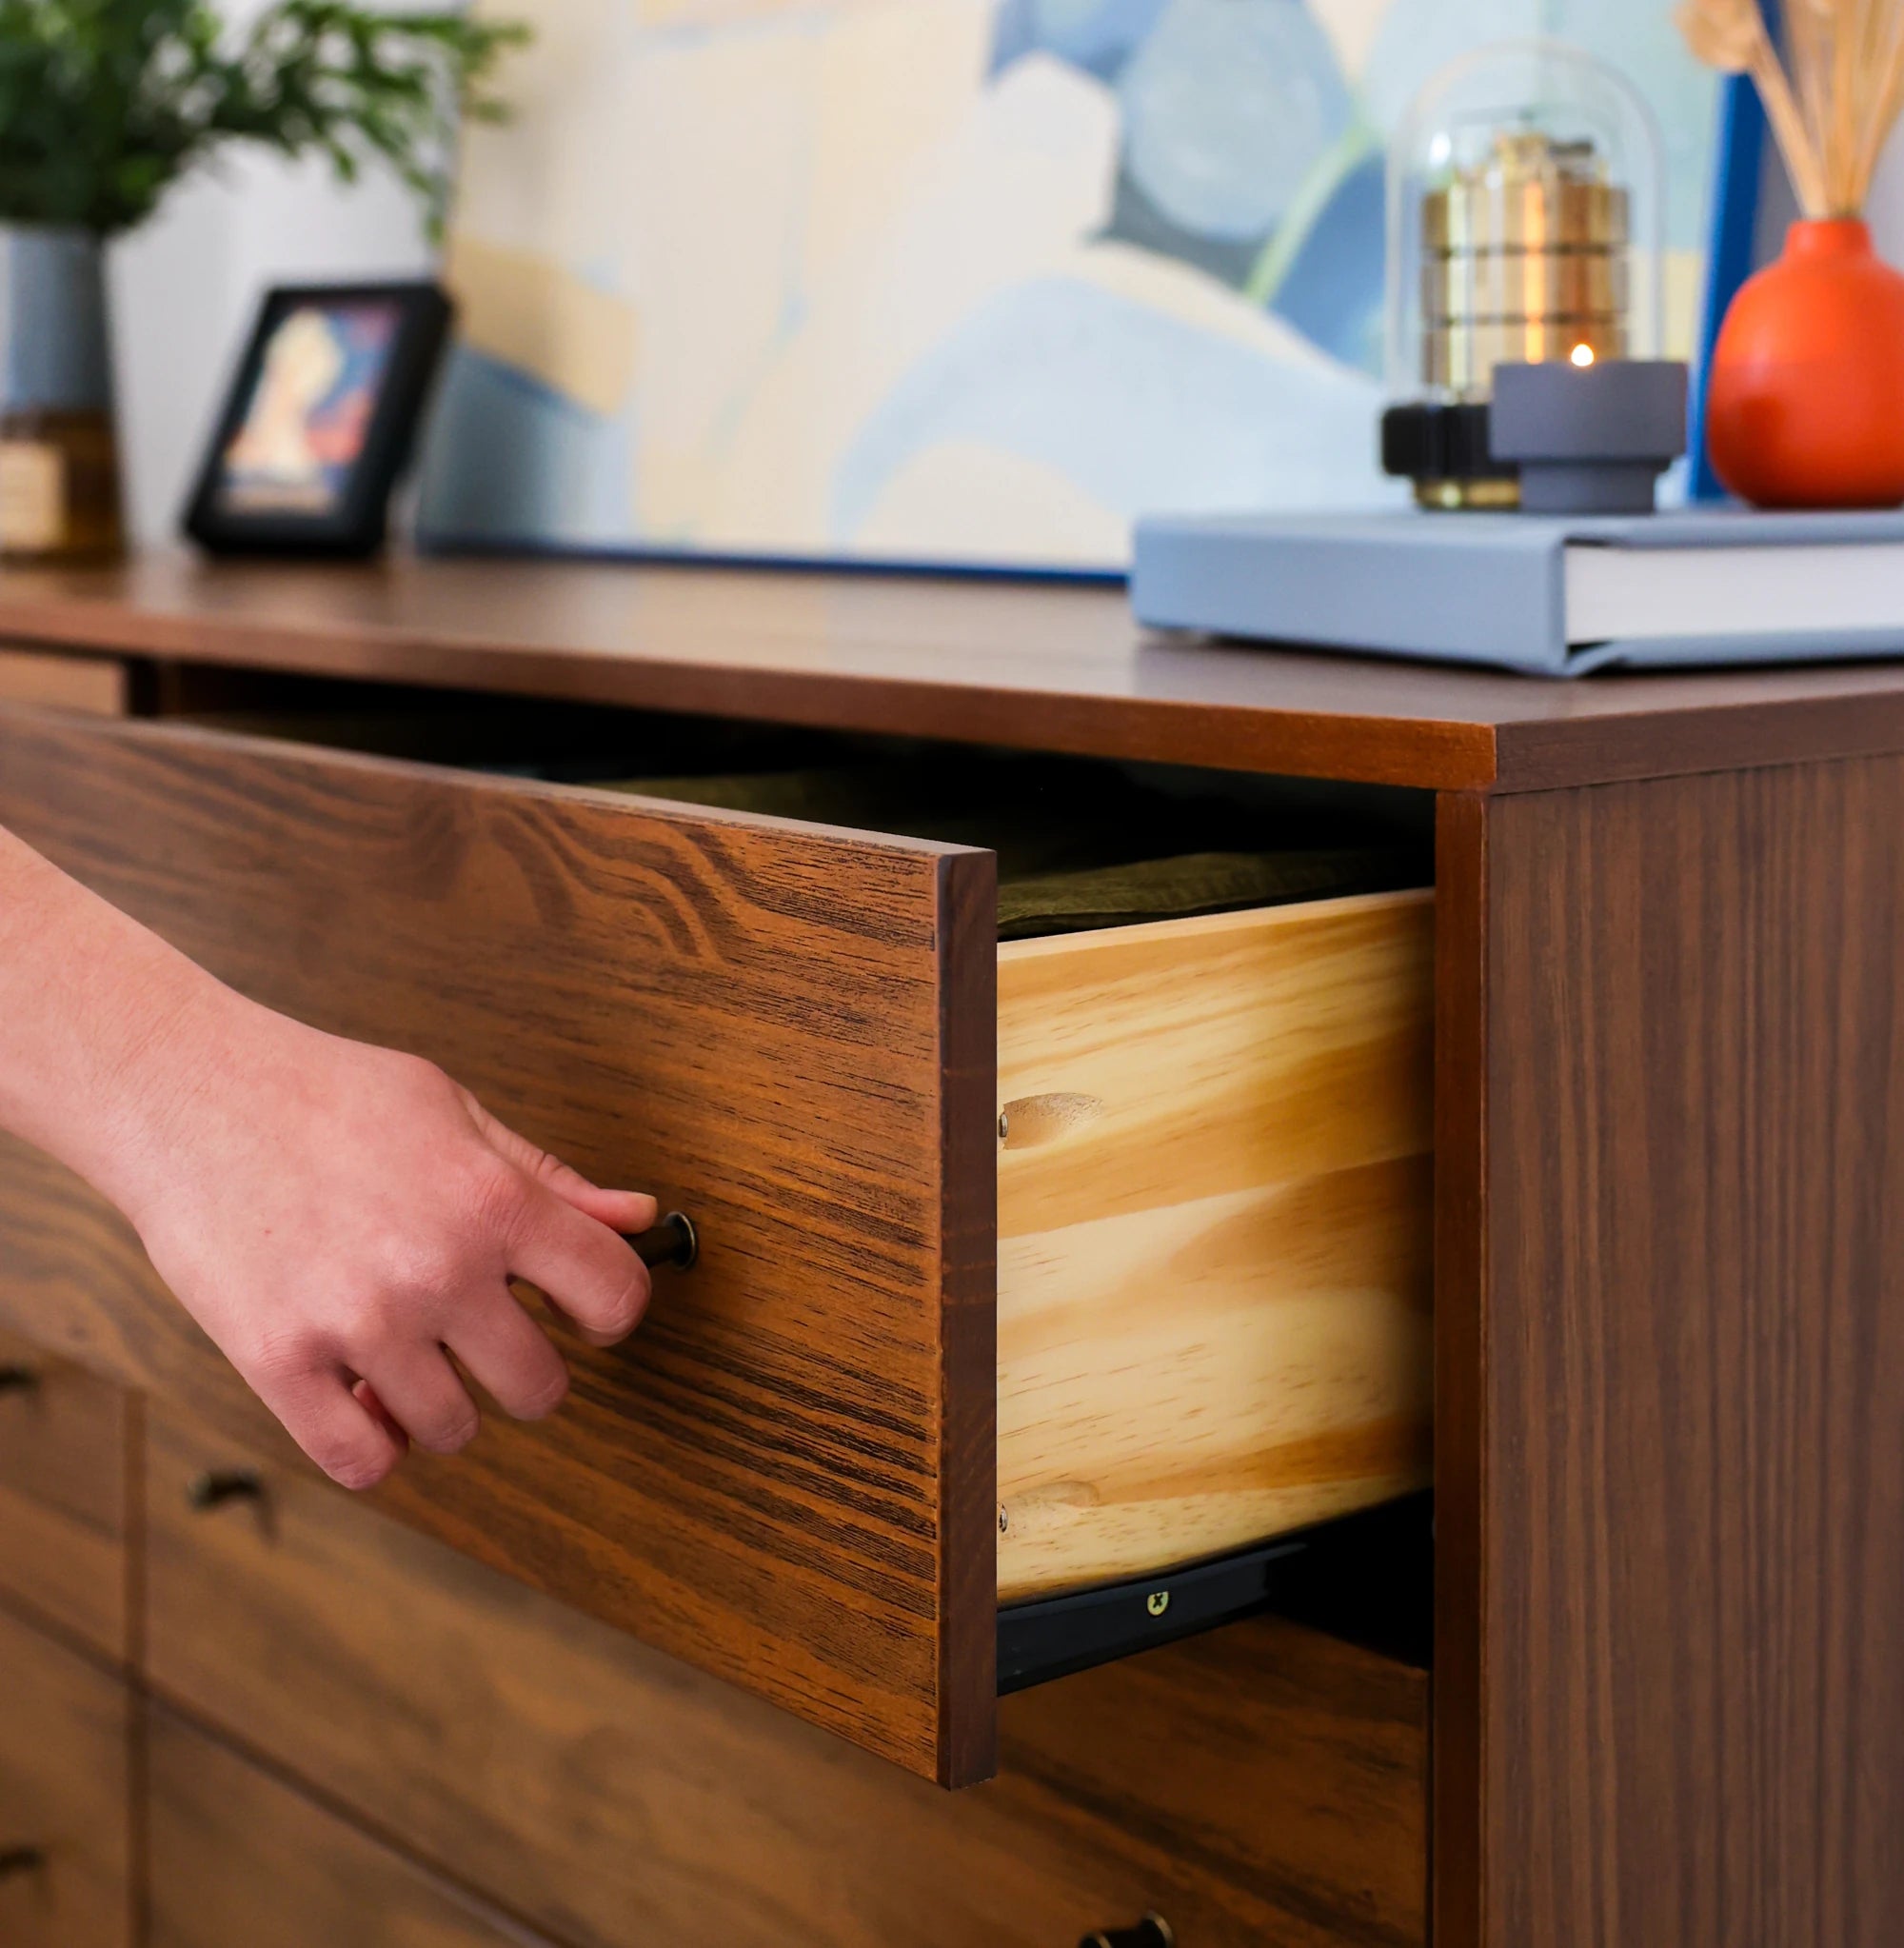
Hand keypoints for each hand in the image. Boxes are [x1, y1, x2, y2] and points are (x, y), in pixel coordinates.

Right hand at [117, 997, 655, 1489]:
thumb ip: (550, 1177)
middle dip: (525, 1370)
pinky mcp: (277, 1361)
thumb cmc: (328, 1093)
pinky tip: (364, 1401)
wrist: (190, 1092)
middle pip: (539, 1388)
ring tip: (415, 1358)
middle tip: (490, 1339)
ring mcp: (357, 1322)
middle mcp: (437, 1268)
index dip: (610, 1310)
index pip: (614, 1296)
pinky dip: (373, 1446)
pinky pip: (359, 1462)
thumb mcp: (457, 1112)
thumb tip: (637, 1217)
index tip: (580, 1309)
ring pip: (453, 1430)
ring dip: (444, 1407)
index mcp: (494, 1201)